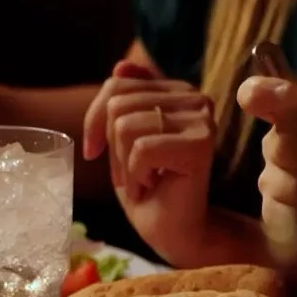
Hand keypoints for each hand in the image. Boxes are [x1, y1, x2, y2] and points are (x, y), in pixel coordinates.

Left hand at [83, 60, 215, 263]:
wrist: (175, 231)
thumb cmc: (148, 187)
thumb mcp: (123, 140)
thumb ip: (125, 101)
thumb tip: (121, 65)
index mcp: (177, 92)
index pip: (117, 84)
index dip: (94, 120)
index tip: (94, 151)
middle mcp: (195, 98)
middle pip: (119, 105)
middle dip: (112, 147)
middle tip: (133, 173)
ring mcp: (202, 119)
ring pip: (127, 126)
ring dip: (125, 165)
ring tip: (145, 180)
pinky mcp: (201, 144)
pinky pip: (141, 149)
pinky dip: (137, 175)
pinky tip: (155, 186)